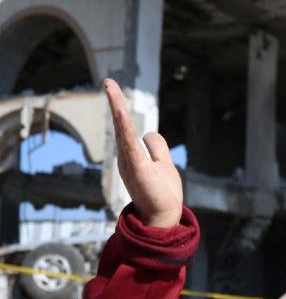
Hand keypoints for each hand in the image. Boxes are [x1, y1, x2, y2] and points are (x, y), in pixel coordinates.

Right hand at [104, 78, 183, 227]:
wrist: (163, 217)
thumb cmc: (162, 193)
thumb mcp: (163, 164)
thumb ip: (157, 148)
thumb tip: (150, 133)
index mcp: (133, 155)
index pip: (126, 126)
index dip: (120, 108)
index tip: (112, 88)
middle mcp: (127, 157)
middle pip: (121, 125)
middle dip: (116, 101)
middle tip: (108, 81)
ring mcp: (131, 162)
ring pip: (122, 131)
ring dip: (117, 108)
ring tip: (111, 87)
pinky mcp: (138, 169)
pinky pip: (129, 145)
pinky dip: (124, 128)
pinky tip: (120, 113)